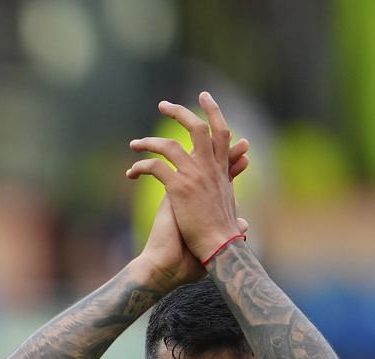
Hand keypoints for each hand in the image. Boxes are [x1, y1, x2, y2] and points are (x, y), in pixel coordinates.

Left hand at [126, 93, 249, 266]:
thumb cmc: (223, 236)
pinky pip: (155, 167)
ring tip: (134, 144)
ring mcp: (194, 175)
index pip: (221, 131)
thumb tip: (243, 223)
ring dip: (148, 142)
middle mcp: (210, 167)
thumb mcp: (231, 212)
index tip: (203, 96)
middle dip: (179, 112)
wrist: (219, 247)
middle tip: (163, 105)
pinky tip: (131, 174)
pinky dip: (140, 167)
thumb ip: (233, 208)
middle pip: (196, 127)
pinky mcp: (178, 187)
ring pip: (169, 145)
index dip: (213, 111)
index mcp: (222, 169)